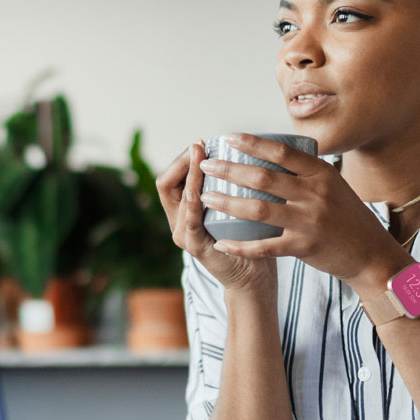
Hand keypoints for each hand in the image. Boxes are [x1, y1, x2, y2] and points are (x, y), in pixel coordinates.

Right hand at [156, 140, 276, 294]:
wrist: (252, 277)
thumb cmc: (248, 239)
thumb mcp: (235, 206)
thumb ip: (229, 185)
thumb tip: (245, 149)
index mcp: (184, 211)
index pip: (170, 178)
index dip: (181, 159)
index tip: (201, 143)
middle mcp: (178, 222)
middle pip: (166, 184)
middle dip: (182, 161)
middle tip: (199, 146)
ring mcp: (184, 236)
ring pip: (179, 198)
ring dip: (189, 176)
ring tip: (200, 158)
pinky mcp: (195, 248)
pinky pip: (190, 221)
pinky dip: (193, 203)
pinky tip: (199, 190)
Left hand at [197, 133, 408, 290]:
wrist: (371, 254)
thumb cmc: (347, 217)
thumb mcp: (333, 186)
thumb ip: (307, 172)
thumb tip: (274, 153)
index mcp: (321, 174)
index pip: (281, 152)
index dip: (252, 143)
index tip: (228, 138)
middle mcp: (315, 194)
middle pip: (263, 178)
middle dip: (229, 170)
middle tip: (206, 165)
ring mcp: (309, 221)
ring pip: (258, 209)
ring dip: (228, 202)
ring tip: (206, 198)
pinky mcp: (304, 247)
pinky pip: (265, 246)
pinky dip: (241, 245)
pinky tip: (222, 243)